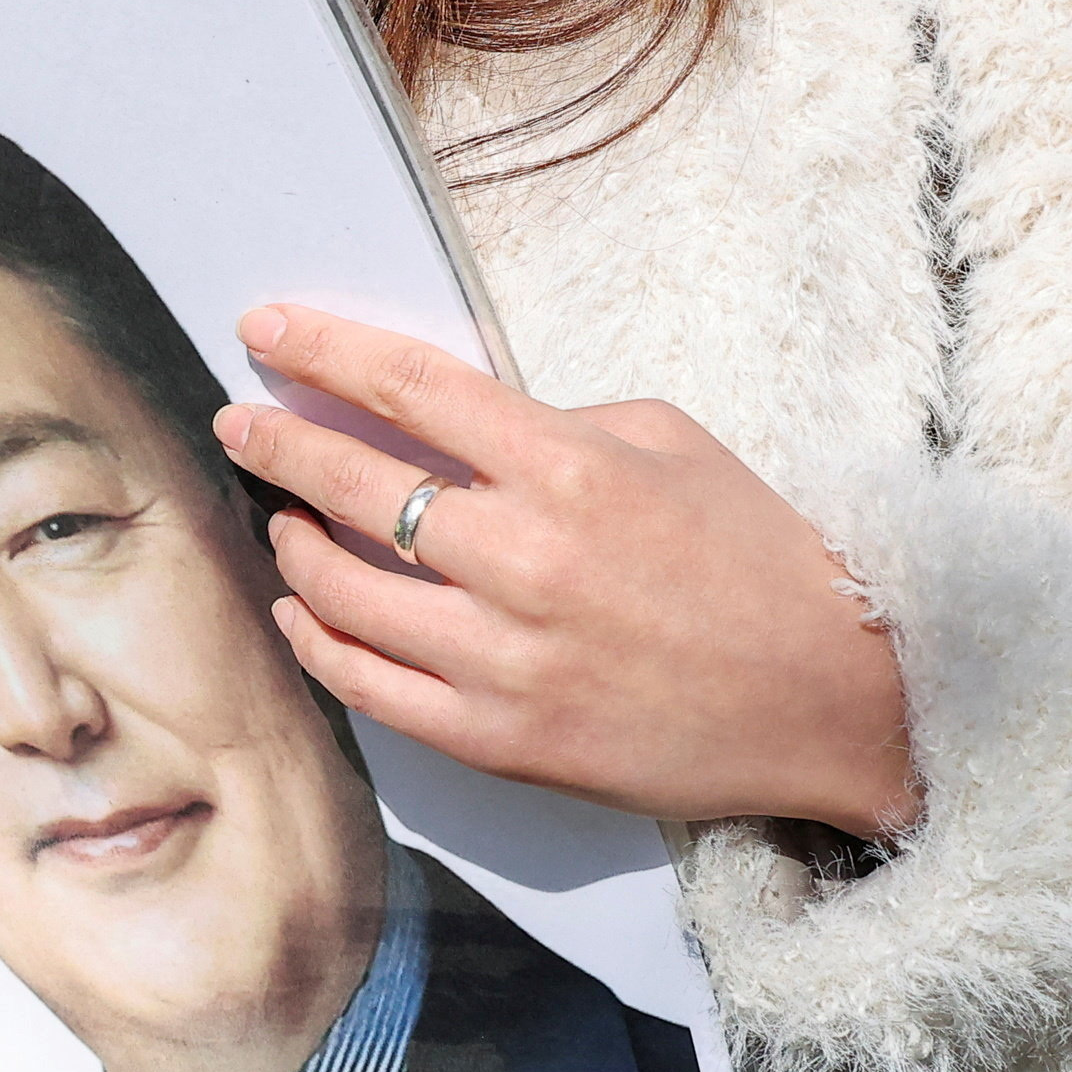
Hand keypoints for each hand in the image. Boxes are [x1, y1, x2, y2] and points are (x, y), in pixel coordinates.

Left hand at [214, 303, 918, 838]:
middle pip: (351, 486)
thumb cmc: (759, 558)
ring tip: (279, 517)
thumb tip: (450, 427)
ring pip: (342, 592)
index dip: (321, 352)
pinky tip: (299, 609)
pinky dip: (316, 639)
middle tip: (238, 423)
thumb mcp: (671, 444)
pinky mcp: (499, 742)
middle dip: (276, 443)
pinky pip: (368, 687)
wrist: (834, 700)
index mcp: (569, 469)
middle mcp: (523, 560)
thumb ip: (554, 425)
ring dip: (292, 544)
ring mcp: (503, 660)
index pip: (409, 389)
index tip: (264, 330)